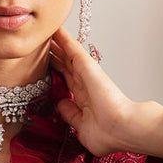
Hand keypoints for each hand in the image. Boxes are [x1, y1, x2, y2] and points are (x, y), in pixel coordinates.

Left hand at [49, 26, 162, 161]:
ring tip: (44, 29)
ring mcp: (86, 73)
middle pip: (64, 64)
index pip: (66, 80)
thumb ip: (70, 114)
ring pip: (67, 53)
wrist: (122, 129)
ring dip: (56, 42)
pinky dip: (63, 37)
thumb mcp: (81, 128)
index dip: (55, 71)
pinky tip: (54, 27)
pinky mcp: (87, 66)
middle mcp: (84, 84)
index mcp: (83, 99)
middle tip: (40, 42)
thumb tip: (61, 103)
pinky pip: (72, 48)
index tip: (44, 65)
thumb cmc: (108, 134)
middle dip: (53, 54)